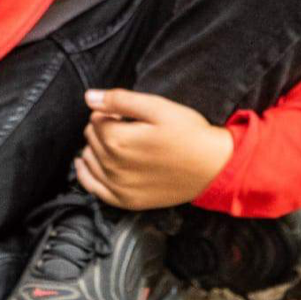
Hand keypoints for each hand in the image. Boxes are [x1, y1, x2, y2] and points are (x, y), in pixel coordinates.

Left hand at [74, 88, 233, 210]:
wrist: (213, 167)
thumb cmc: (188, 133)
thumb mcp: (158, 107)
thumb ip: (119, 100)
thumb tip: (88, 97)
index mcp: (119, 140)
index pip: (95, 119)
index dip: (110, 112)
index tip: (126, 114)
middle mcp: (113, 166)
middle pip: (90, 138)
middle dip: (102, 128)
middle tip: (127, 127)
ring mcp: (119, 187)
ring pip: (88, 160)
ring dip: (95, 148)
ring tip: (117, 142)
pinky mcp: (126, 201)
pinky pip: (92, 188)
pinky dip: (87, 173)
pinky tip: (87, 163)